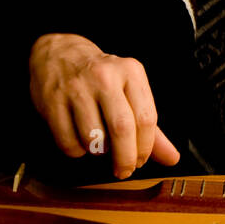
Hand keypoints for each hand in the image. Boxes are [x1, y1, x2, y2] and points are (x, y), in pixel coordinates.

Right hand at [28, 33, 180, 179]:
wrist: (60, 53)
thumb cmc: (102, 78)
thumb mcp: (131, 92)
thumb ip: (152, 128)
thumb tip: (171, 158)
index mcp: (131, 72)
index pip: (146, 119)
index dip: (145, 147)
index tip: (140, 161)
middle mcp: (105, 77)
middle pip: (122, 129)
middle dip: (125, 158)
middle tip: (124, 170)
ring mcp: (77, 87)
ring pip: (93, 139)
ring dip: (98, 153)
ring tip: (99, 145)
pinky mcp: (53, 101)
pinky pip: (68, 142)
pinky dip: (76, 151)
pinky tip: (79, 141)